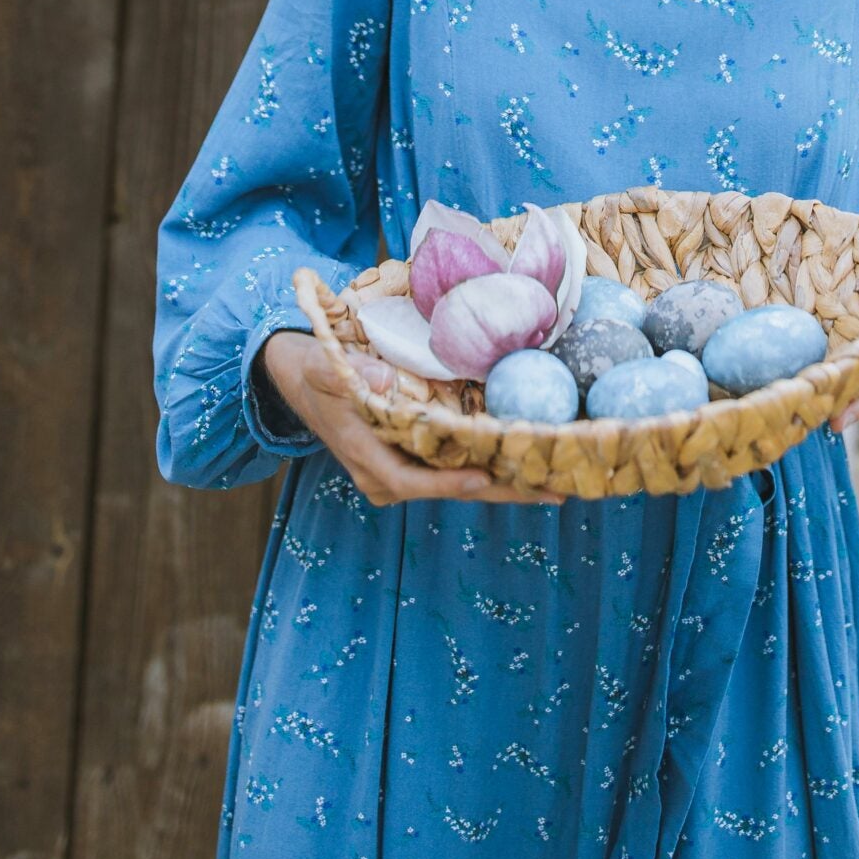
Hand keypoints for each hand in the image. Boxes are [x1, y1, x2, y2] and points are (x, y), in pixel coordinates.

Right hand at [260, 329, 564, 505]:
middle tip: (556, 490)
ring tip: (557, 479)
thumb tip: (383, 383)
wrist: (301, 377)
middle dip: (502, 491)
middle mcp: (386, 474)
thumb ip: (347, 375)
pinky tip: (527, 460)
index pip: (410, 481)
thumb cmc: (315, 370)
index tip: (485, 476)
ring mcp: (401, 469)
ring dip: (506, 480)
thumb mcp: (321, 367)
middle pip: (450, 489)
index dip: (448, 483)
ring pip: (459, 481)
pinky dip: (491, 463)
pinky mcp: (414, 457)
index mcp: (364, 457)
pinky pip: (456, 466)